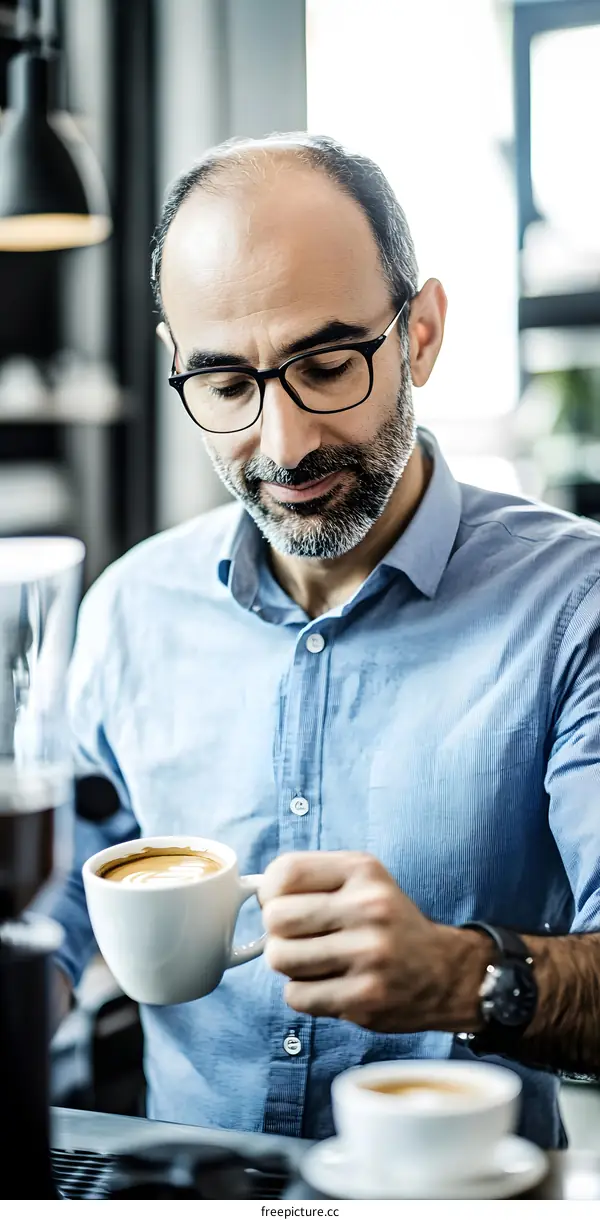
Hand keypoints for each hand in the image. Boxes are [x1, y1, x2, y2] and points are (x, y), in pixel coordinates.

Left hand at [260, 851, 466, 1031]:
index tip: (283, 903)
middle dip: (278, 932)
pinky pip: (296, 996)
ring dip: (289, 964)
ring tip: (314, 962)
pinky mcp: (364, 998)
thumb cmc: (388, 923)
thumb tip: (257, 894)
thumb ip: (313, 878)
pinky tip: (330, 985)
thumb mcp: (363, 881)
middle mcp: (368, 907)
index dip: (271, 892)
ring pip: (280, 958)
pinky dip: (303, 994)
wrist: (444, 972)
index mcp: (363, 871)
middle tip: (299, 938)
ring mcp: (368, 954)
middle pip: (276, 918)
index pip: (285, 871)